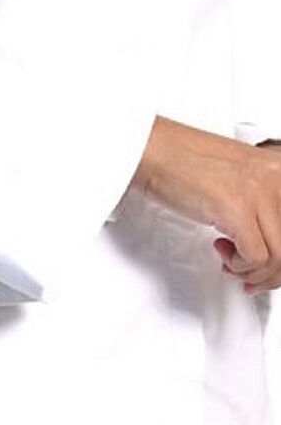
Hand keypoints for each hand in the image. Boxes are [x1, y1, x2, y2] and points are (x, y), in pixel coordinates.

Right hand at [130, 117, 280, 293]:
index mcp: (279, 170)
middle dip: (269, 271)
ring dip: (251, 271)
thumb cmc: (183, 164)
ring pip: (278, 257)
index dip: (279, 257)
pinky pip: (255, 258)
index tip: (264, 265)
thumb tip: (263, 235)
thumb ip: (256, 202)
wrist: (155, 151)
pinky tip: (223, 251)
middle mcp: (277, 178)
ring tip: (231, 261)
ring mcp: (260, 192)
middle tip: (248, 273)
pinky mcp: (238, 209)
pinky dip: (238, 266)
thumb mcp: (235, 178)